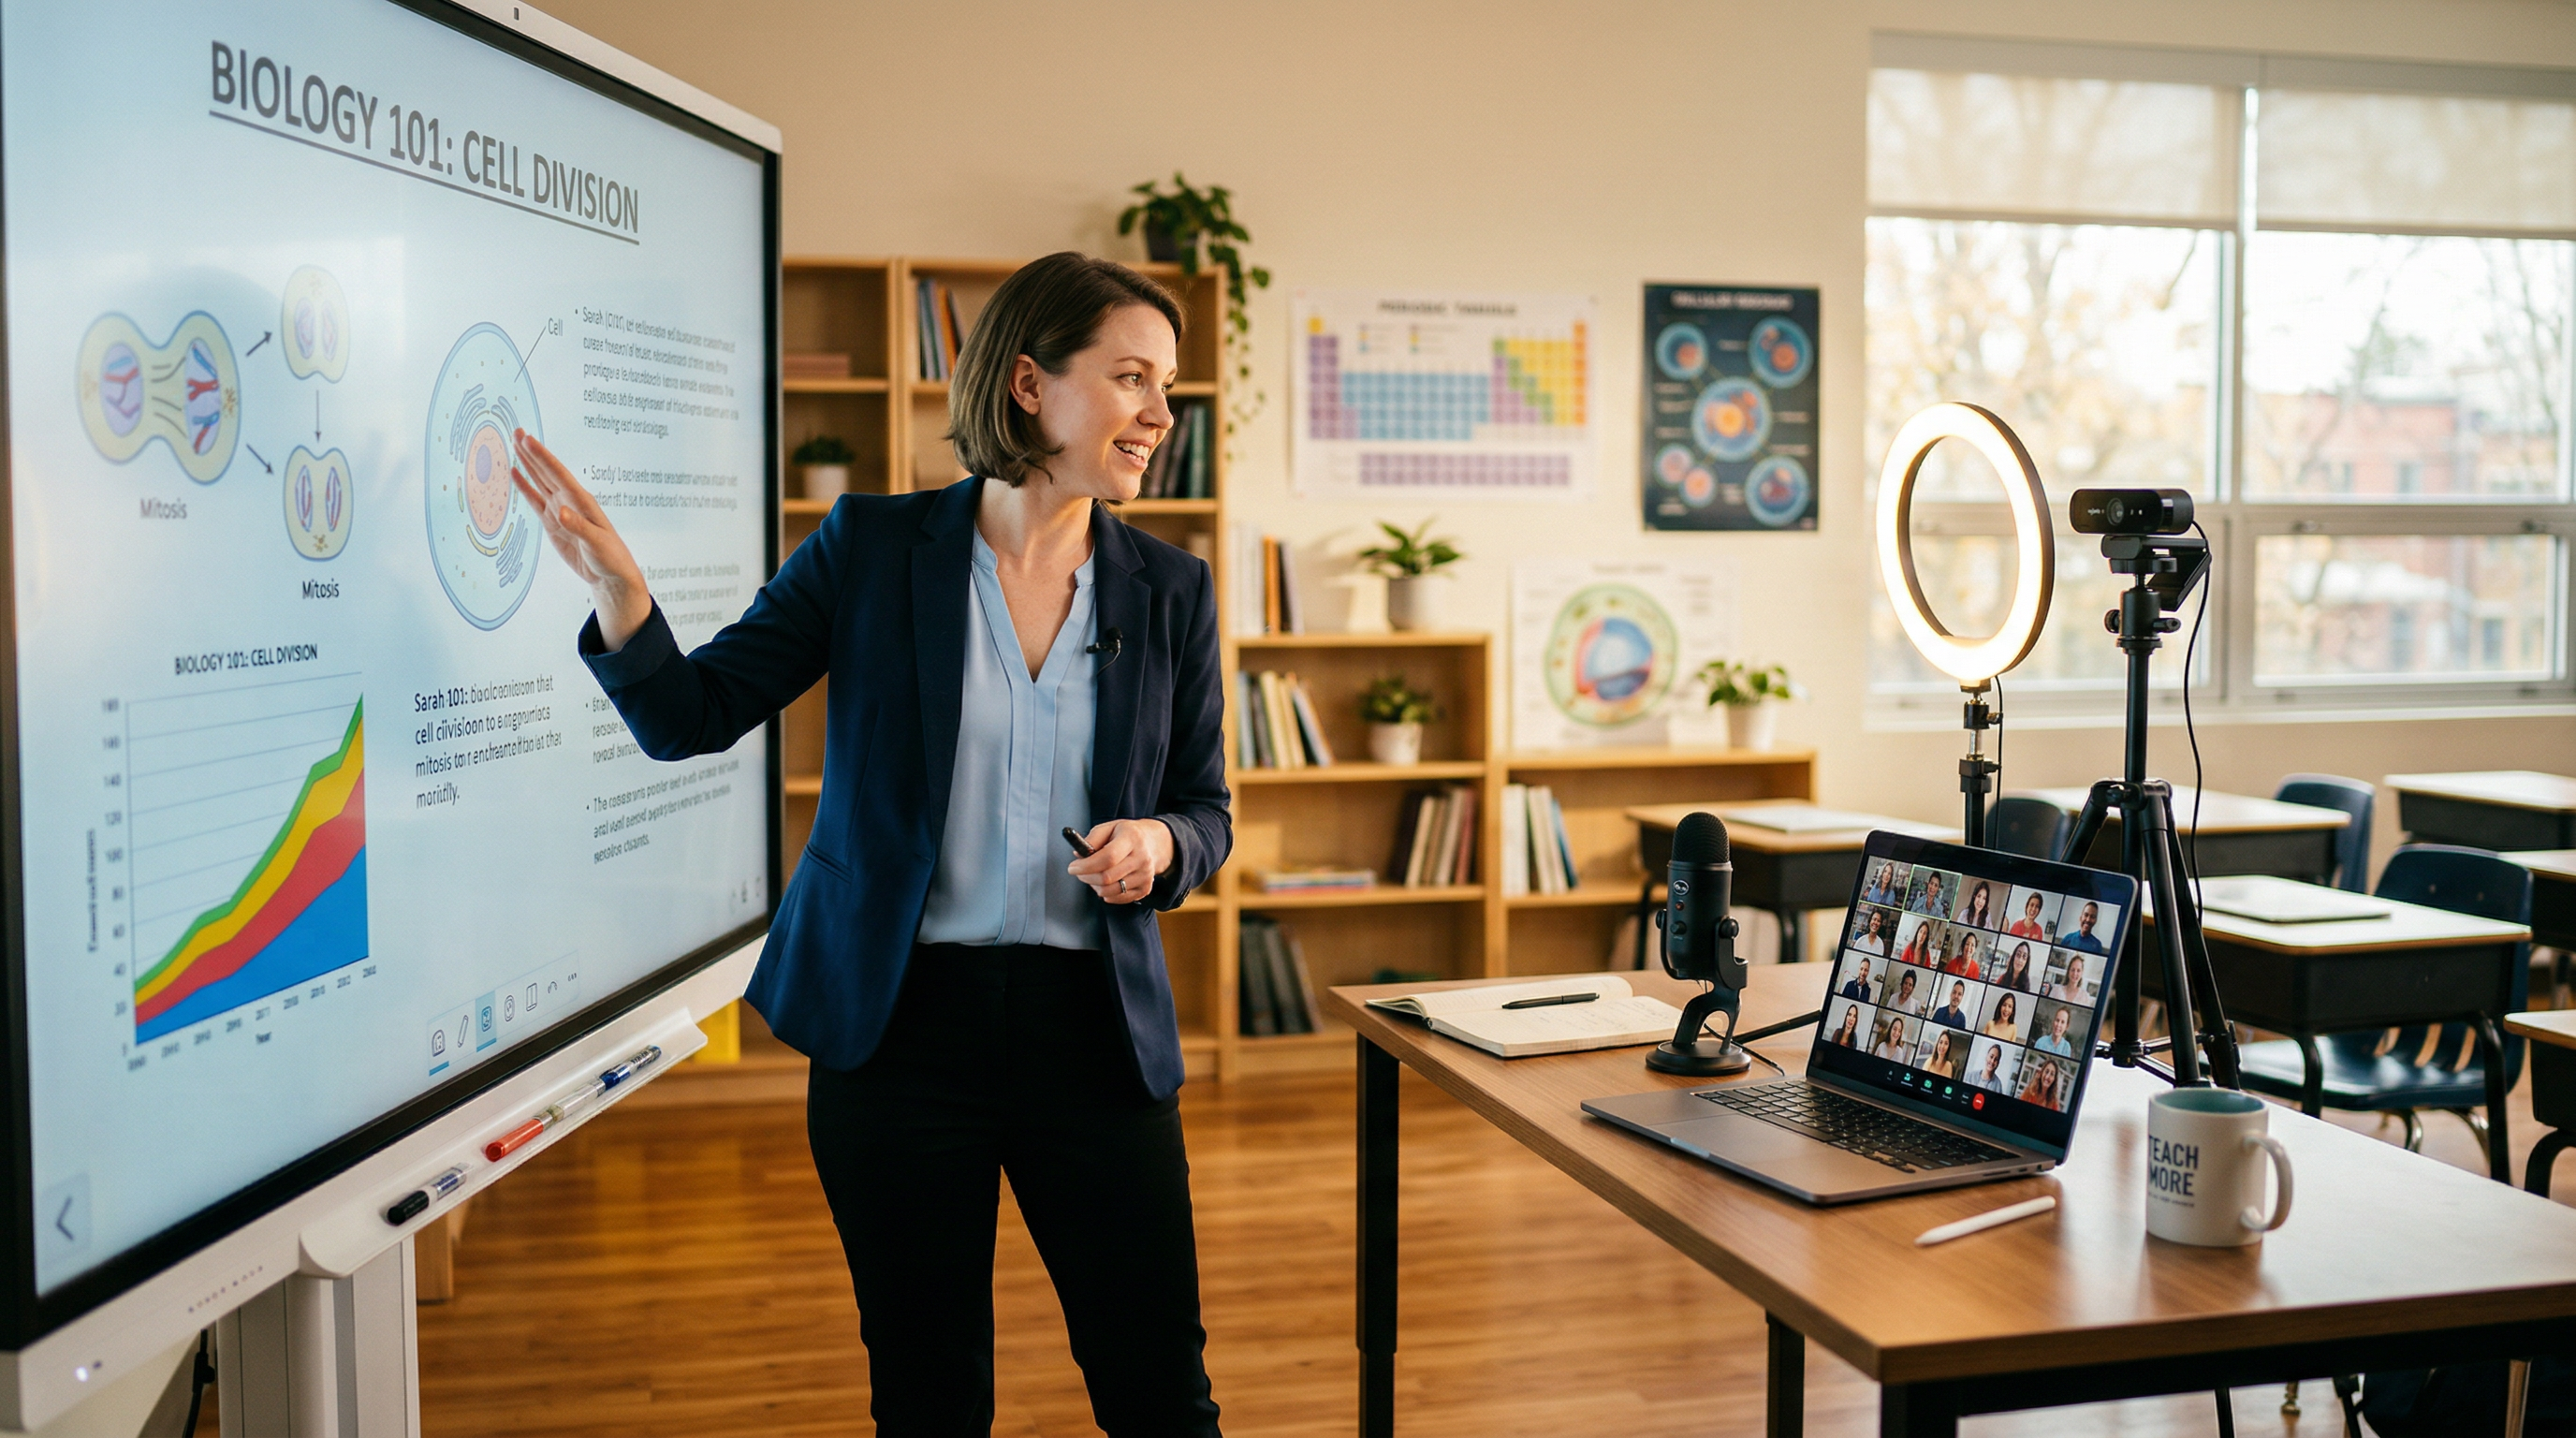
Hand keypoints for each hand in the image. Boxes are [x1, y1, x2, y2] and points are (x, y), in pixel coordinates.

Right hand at [510, 430, 652, 648]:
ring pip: (540, 481)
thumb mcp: (596, 543)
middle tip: (517, 431)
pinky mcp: (553, 523)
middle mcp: (570, 501)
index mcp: (581, 501)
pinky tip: (515, 474)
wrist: (610, 575)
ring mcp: (560, 510)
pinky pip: (535, 500)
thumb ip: (578, 527)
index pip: (558, 474)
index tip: (528, 440)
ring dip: (527, 464)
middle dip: (532, 452)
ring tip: (515, 444)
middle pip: (547, 472)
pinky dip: (525, 487)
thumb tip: (559, 511)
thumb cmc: (610, 557)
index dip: (542, 457)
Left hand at [1069, 818, 1172, 905]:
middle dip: (1086, 877)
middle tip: (1079, 871)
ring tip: (1093, 876)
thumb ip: (1092, 839)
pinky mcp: (1145, 889)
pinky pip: (1118, 898)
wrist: (1153, 844)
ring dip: (1095, 886)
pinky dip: (1106, 893)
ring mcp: (1145, 876)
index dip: (1087, 865)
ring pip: (1111, 891)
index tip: (1073, 867)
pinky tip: (1106, 882)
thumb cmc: (1126, 835)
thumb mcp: (1109, 827)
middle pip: (1108, 878)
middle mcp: (1142, 858)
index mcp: (1132, 839)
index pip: (1108, 858)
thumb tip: (1078, 854)